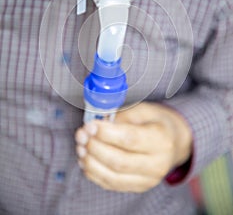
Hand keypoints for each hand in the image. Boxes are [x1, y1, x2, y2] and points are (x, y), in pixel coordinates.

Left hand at [75, 102, 191, 192]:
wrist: (175, 141)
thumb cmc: (157, 122)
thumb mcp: (144, 110)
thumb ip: (122, 116)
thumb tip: (98, 123)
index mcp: (161, 139)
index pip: (130, 139)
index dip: (106, 133)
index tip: (90, 125)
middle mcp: (157, 164)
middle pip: (119, 161)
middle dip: (94, 147)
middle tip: (81, 134)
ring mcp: (148, 179)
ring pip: (113, 177)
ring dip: (91, 162)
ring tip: (80, 146)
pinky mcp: (138, 187)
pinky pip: (111, 184)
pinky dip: (94, 173)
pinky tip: (86, 160)